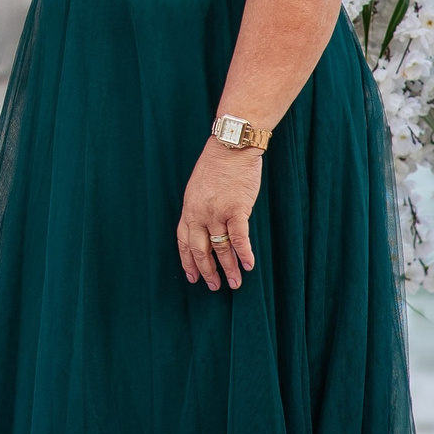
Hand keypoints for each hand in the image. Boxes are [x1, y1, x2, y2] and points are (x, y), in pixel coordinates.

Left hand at [177, 141, 261, 289]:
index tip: (192, 276)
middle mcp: (199, 212)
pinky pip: (239, 237)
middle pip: (200, 249)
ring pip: (220, 247)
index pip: (184, 240)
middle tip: (214, 286)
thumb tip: (205, 227)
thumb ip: (199, 208)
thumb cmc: (217, 164)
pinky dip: (244, 253)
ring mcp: (217, 211)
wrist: (230, 146)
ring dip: (228, 268)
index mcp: (189, 207)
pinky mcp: (236, 208)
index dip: (187, 260)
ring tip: (235, 283)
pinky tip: (249, 265)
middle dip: (207, 271)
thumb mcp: (198, 187)